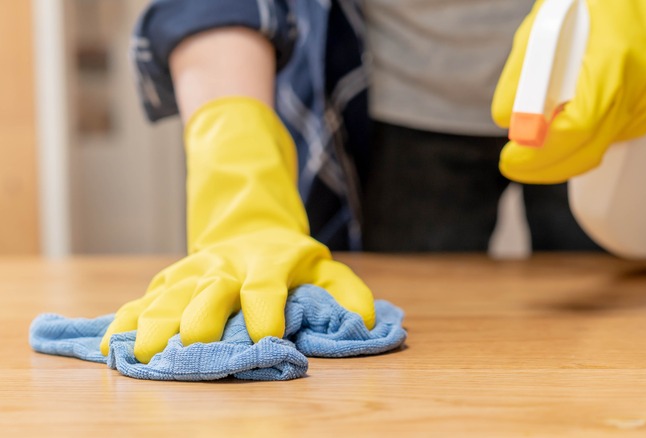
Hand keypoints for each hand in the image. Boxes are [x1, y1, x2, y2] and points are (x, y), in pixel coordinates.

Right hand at [100, 229, 373, 363]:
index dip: (266, 314)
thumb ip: (347, 293)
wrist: (250, 227)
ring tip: (141, 355)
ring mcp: (194, 272)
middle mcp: (227, 267)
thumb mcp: (324, 268)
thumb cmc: (291, 260)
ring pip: (170, 295)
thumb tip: (368, 324)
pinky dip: (127, 320)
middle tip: (189, 349)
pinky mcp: (171, 279)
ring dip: (155, 325)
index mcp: (269, 264)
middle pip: (210, 292)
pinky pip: (145, 298)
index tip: (265, 341)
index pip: (266, 288)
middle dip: (200, 321)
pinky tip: (111, 345)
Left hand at [492, 0, 645, 183]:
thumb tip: (506, 118)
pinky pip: (618, 131)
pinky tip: (572, 114)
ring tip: (539, 133)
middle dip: (547, 164)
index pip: (578, 126)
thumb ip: (522, 73)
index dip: (542, 152)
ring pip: (604, 144)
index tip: (512, 159)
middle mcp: (643, 82)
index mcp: (614, 58)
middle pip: (591, 147)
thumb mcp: (543, 23)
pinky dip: (590, 134)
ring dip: (568, 149)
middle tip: (515, 163)